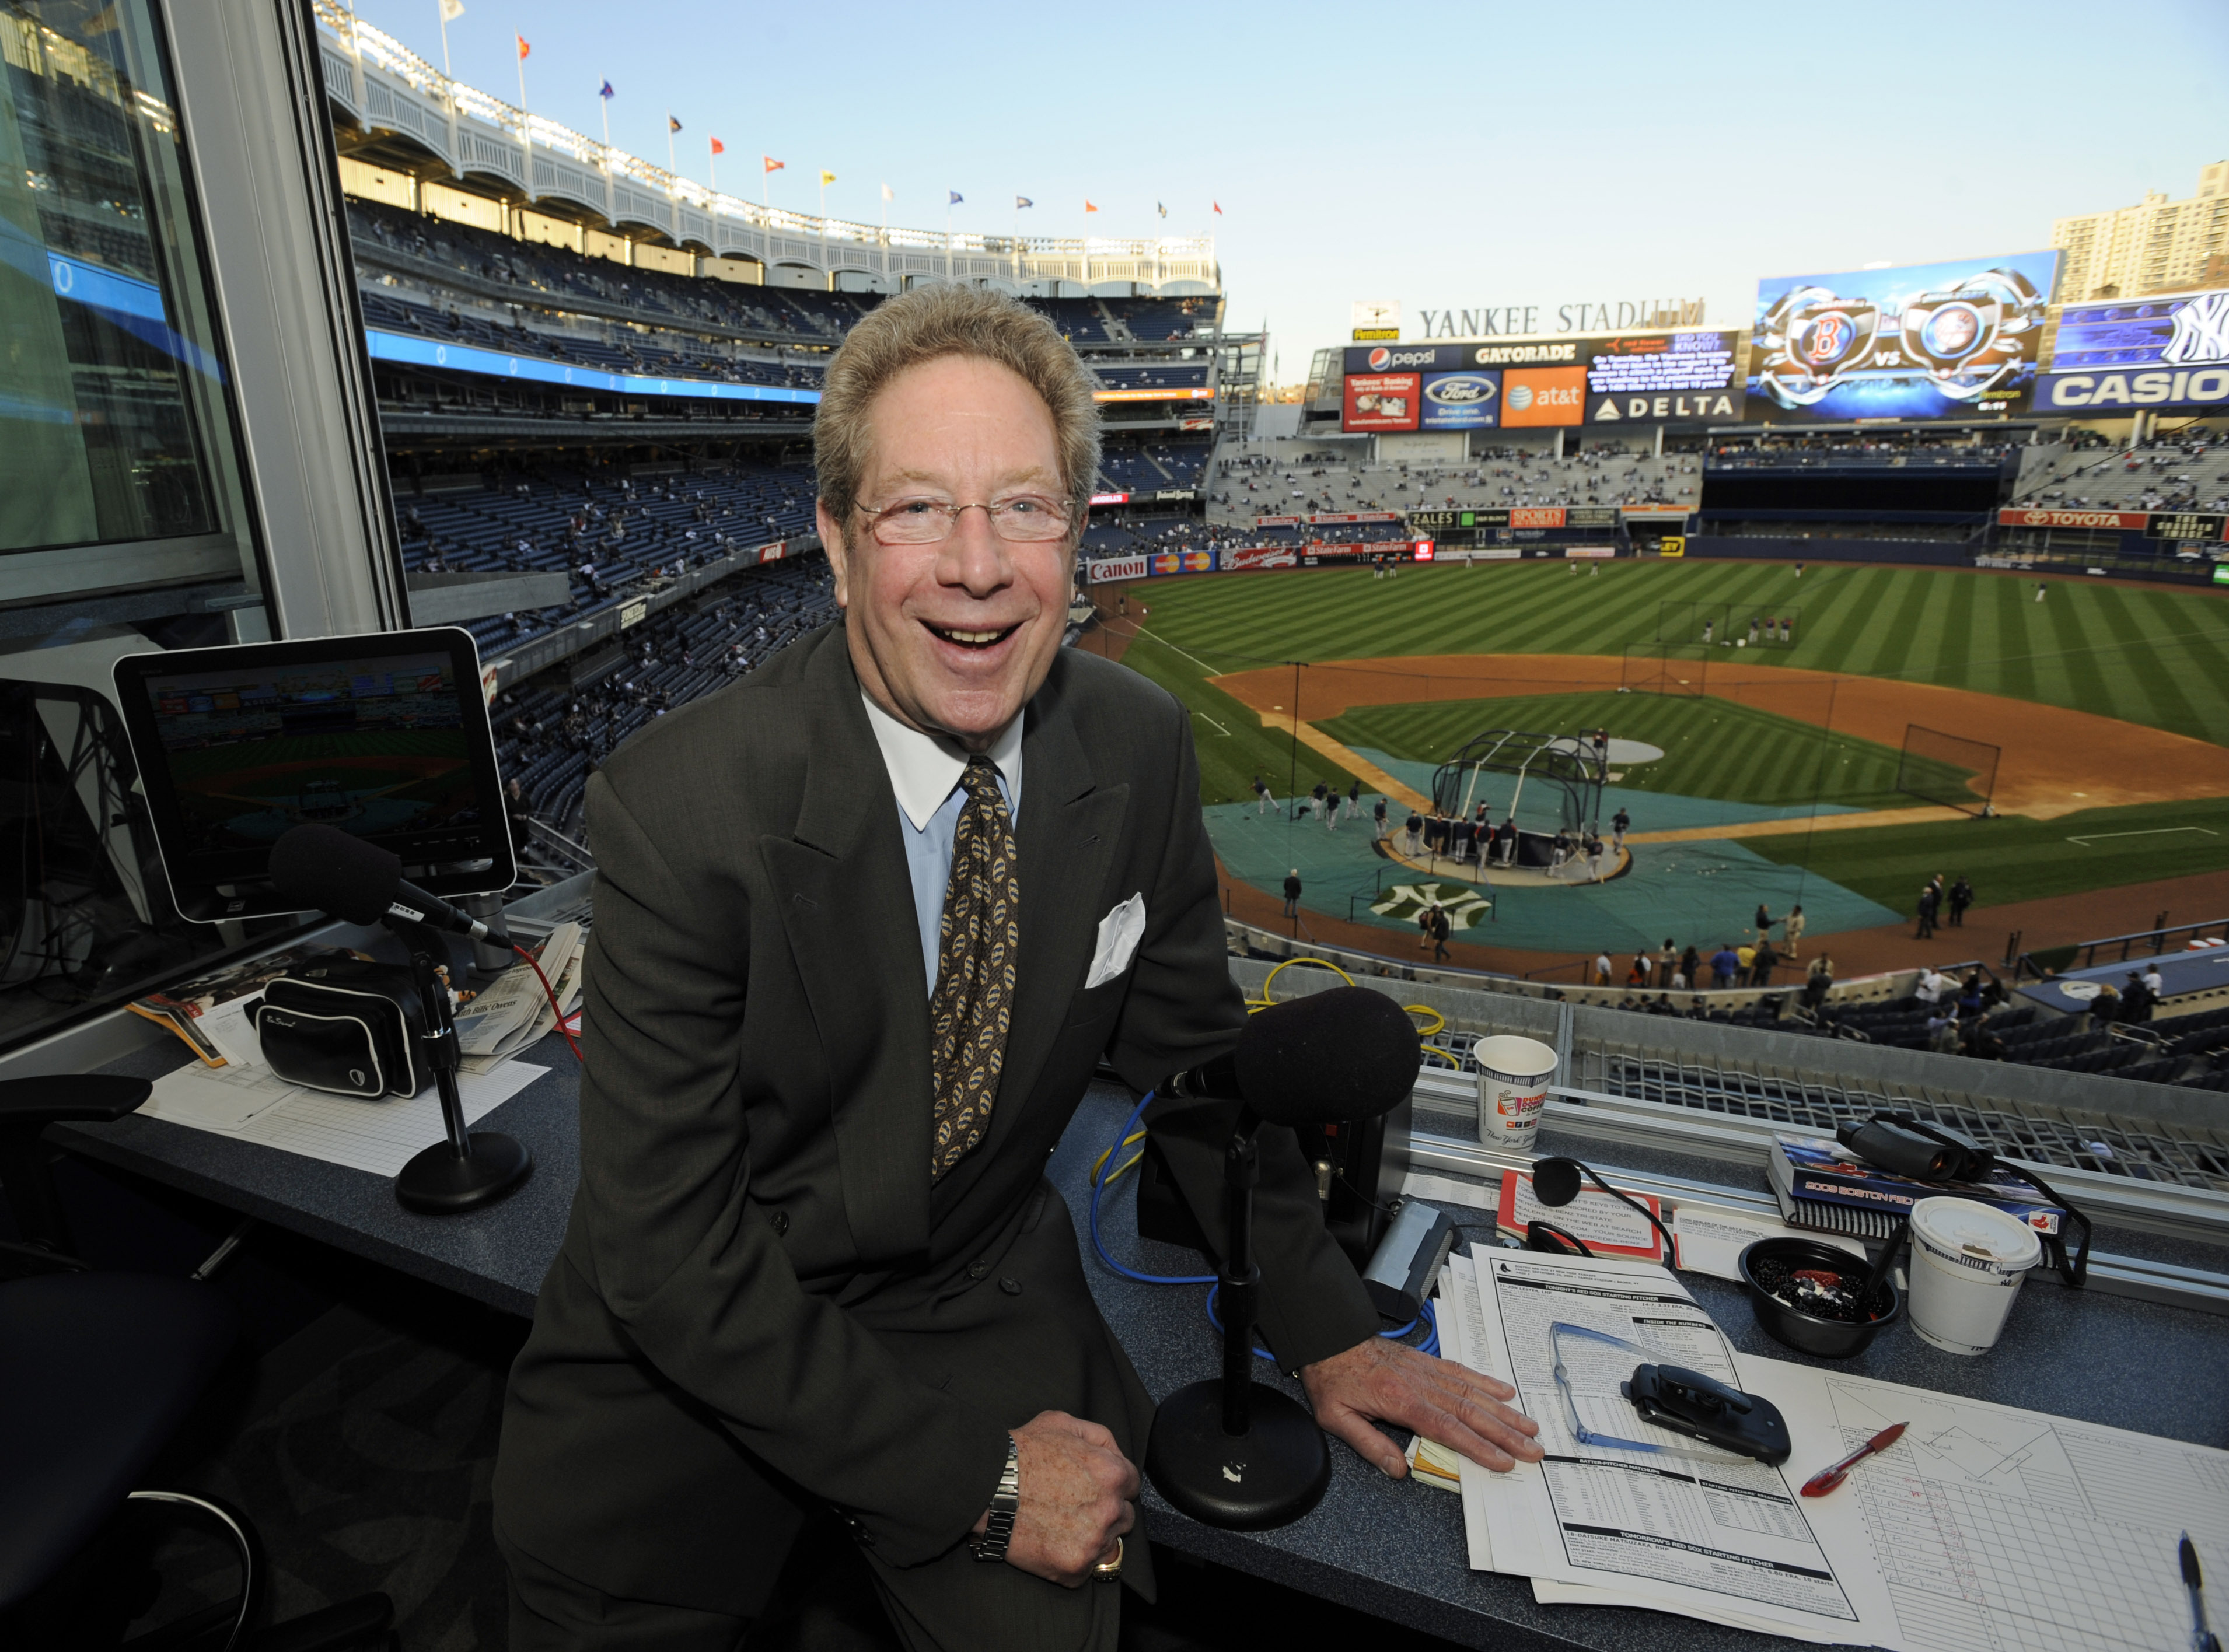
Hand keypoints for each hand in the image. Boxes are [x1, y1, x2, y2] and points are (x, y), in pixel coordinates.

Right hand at [969, 1410, 1136, 1586]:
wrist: (984, 1488)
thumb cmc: (1020, 1452)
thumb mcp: (1062, 1423)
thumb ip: (1099, 1437)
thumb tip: (1116, 1455)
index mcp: (1113, 1473)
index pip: (1132, 1485)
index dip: (1112, 1485)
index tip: (1092, 1488)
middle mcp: (1110, 1509)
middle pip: (1124, 1518)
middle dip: (1105, 1512)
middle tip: (1074, 1508)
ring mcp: (1093, 1542)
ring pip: (1109, 1546)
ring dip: (1092, 1539)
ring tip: (1061, 1527)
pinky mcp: (1074, 1568)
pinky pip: (1085, 1570)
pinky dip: (1071, 1561)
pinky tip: (1051, 1543)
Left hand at [1300, 1336, 1542, 1476]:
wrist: (1330, 1338)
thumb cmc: (1332, 1378)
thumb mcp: (1337, 1418)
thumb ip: (1369, 1445)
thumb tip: (1397, 1469)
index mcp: (1400, 1401)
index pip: (1448, 1428)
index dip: (1478, 1447)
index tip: (1503, 1461)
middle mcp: (1420, 1384)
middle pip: (1470, 1412)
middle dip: (1505, 1433)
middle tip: (1531, 1449)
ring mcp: (1426, 1371)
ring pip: (1473, 1393)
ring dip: (1504, 1412)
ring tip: (1529, 1426)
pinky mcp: (1427, 1362)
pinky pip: (1462, 1372)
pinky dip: (1486, 1382)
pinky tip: (1504, 1392)